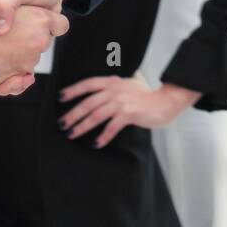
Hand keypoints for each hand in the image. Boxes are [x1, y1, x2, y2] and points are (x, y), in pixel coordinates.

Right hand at [0, 0, 67, 94]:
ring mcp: (22, 65)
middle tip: (3, 30)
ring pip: (23, 60)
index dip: (46, 17)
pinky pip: (14, 82)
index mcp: (39, 21)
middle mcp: (36, 46)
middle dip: (26, 37)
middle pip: (39, 42)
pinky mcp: (6, 82)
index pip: (60, 24)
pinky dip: (8, 77)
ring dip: (12, 55)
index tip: (30, 17)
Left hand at [58, 75, 200, 148]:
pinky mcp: (129, 114)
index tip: (61, 97)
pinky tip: (96, 144)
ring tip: (72, 134)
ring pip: (96, 115)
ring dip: (82, 126)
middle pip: (88, 103)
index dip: (73, 90)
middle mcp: (114, 90)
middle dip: (73, 114)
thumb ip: (116, 85)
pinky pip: (112, 127)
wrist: (166, 100)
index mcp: (112, 82)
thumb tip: (104, 86)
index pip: (88, 84)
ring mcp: (121, 102)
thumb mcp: (129, 84)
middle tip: (62, 124)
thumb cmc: (147, 95)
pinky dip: (103, 136)